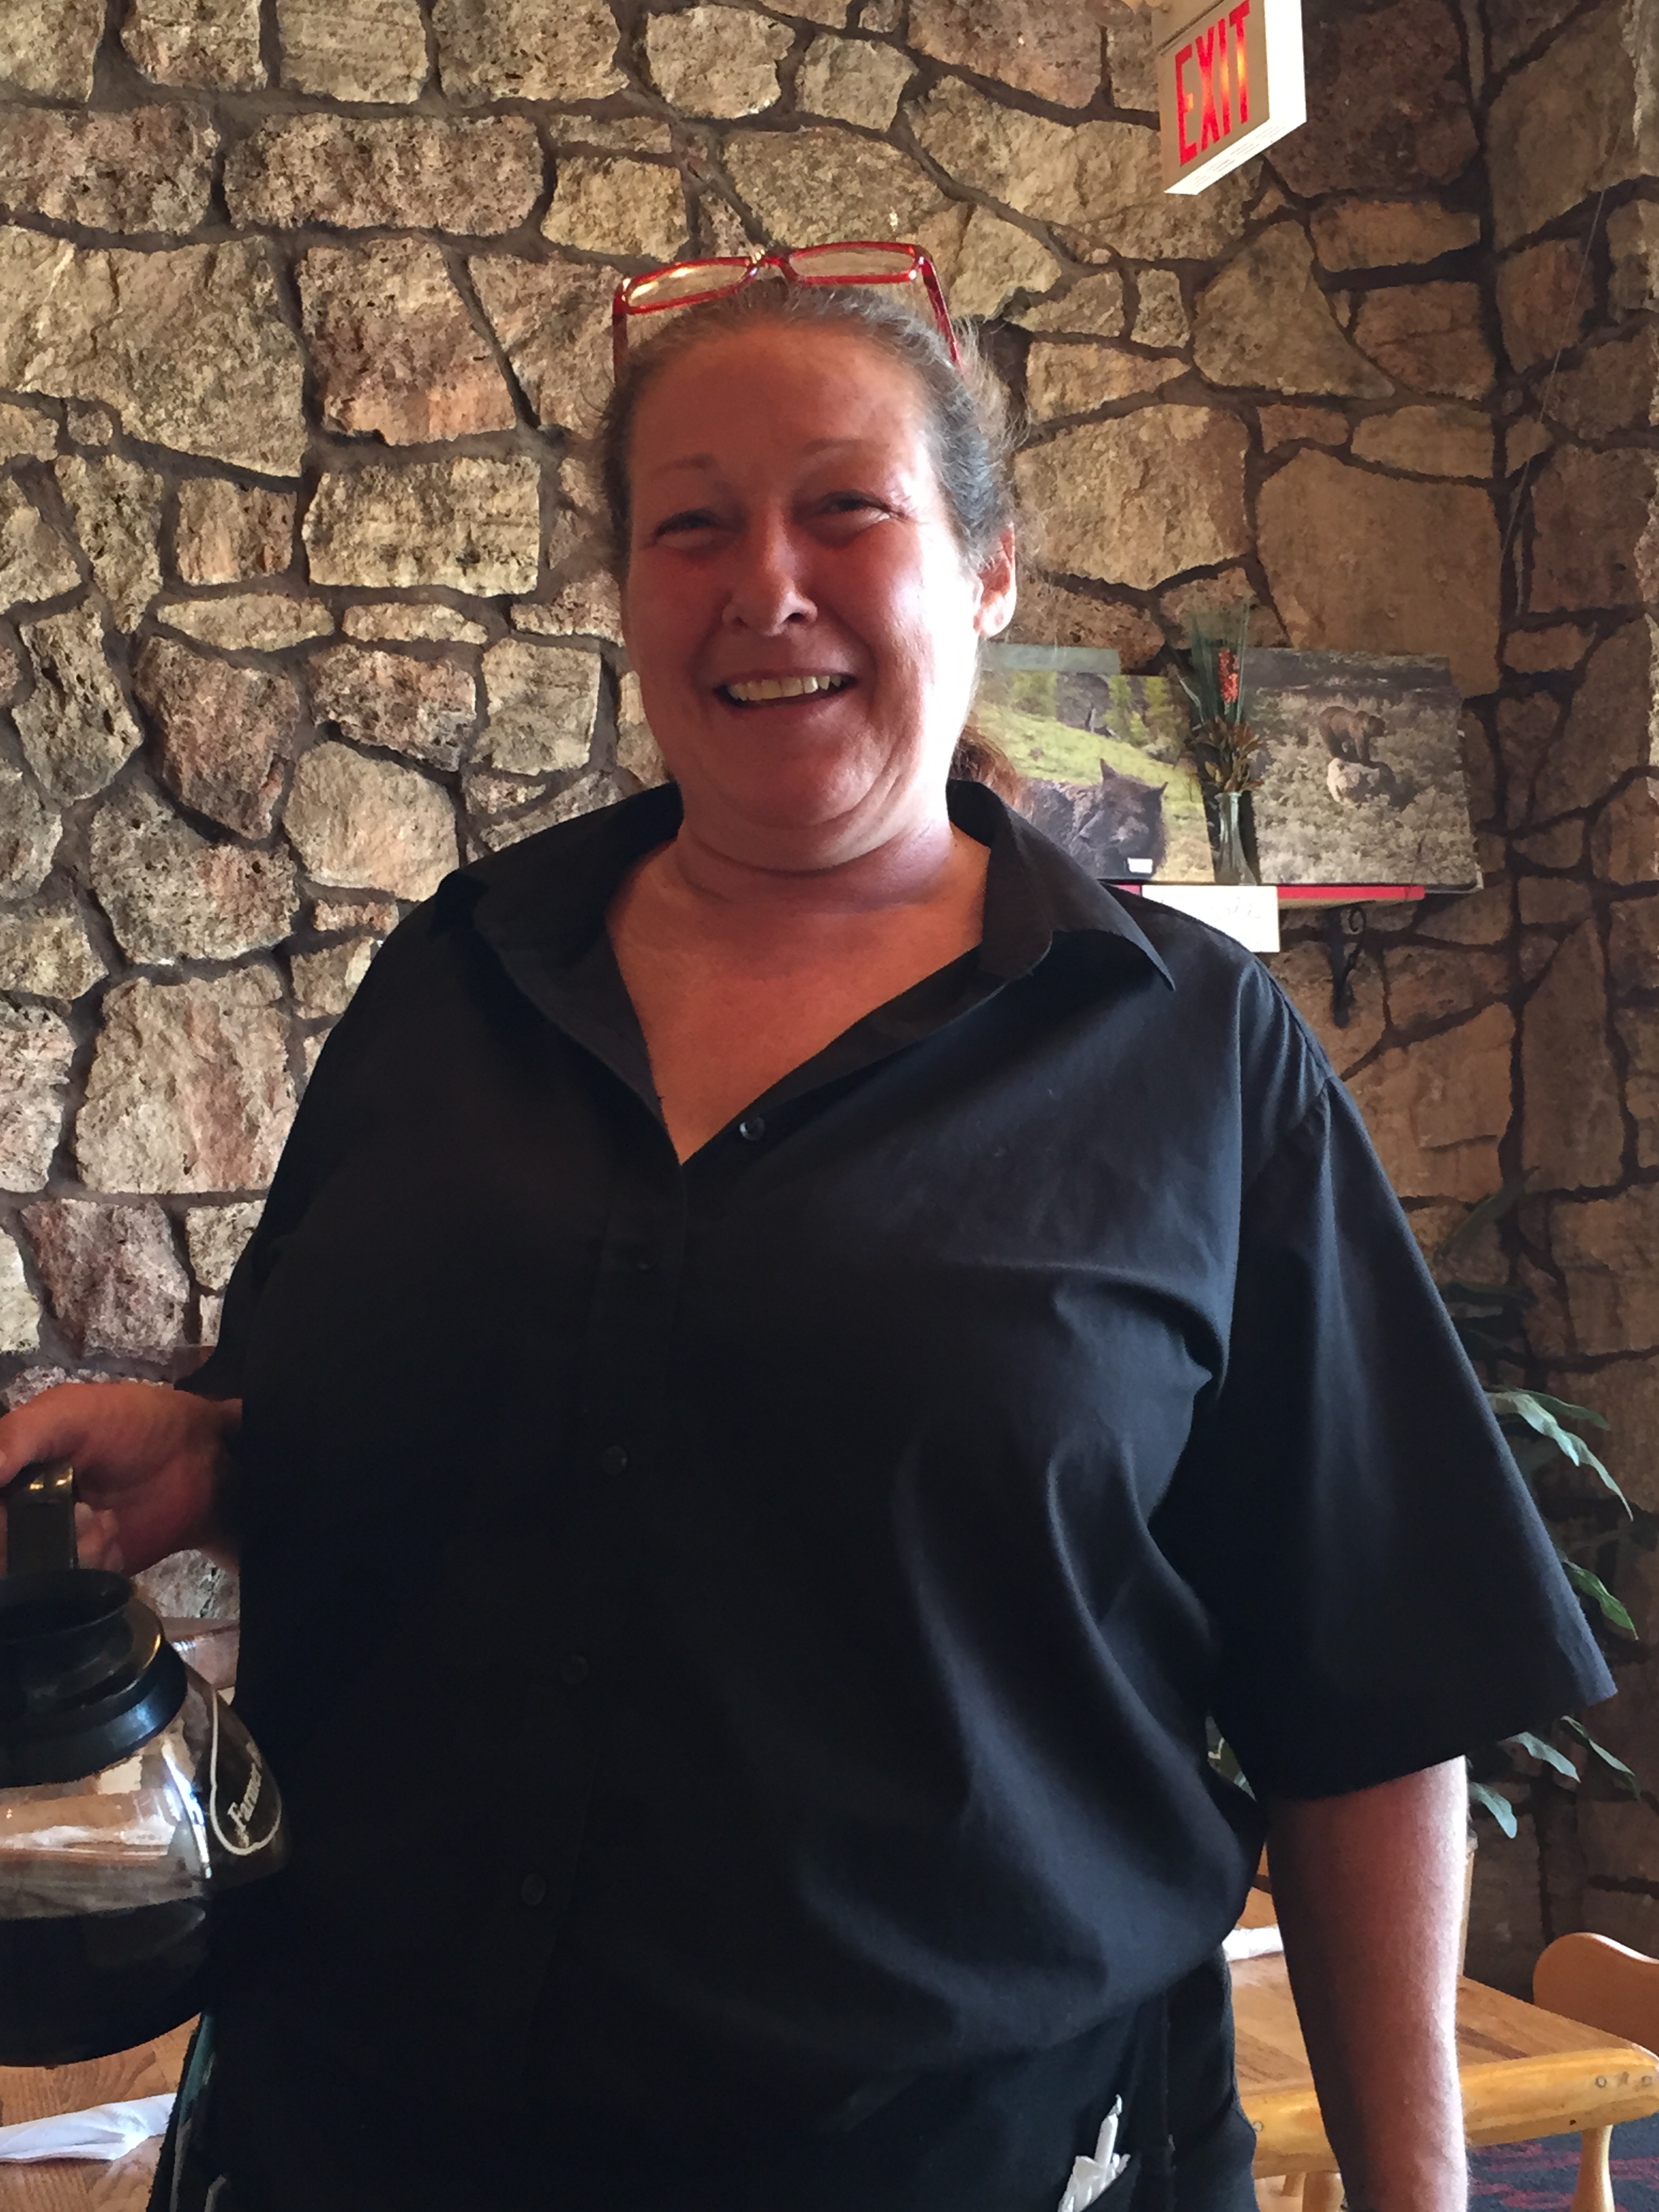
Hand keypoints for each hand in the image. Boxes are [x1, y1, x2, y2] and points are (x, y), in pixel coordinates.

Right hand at [0, 1381, 241, 1575]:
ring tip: (105, 1521)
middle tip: (83, 1509)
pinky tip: (113, 1539)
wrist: (201, 1463)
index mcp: (7, 1470)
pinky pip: (60, 1591)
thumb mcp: (72, 1412)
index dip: (2, 1517)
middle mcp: (17, 1512)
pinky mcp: (78, 1572)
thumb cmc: (134, 1424)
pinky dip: (89, 1566)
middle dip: (31, 1533)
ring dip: (70, 1549)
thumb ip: (17, 1435)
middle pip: (1, 1545)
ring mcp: (47, 1545)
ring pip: (24, 1574)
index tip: (19, 1514)